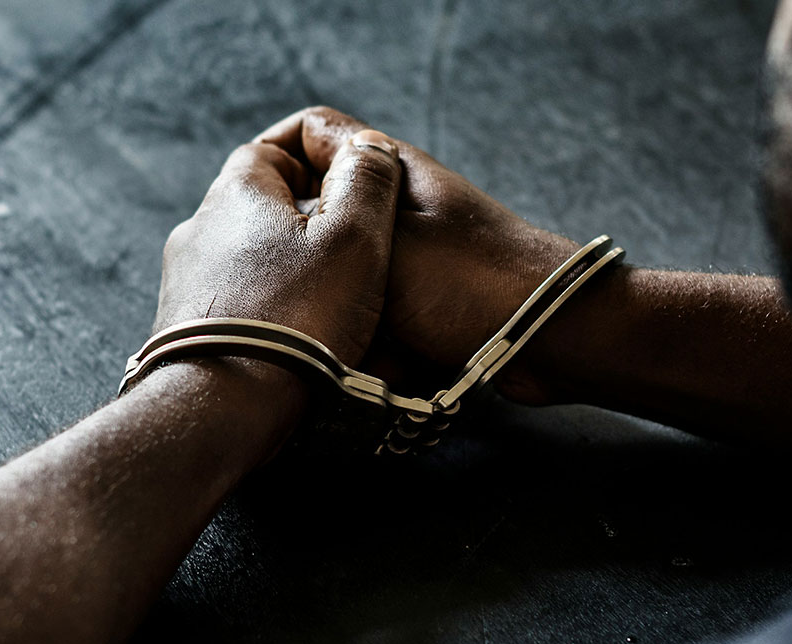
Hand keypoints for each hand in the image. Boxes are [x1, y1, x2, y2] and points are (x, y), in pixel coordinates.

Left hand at [152, 130, 402, 378]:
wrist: (221, 407)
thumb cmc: (295, 318)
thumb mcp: (355, 237)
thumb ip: (368, 181)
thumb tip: (368, 144)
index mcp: (236, 193)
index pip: (271, 147)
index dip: (315, 154)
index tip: (352, 181)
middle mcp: (199, 230)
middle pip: (260, 204)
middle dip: (307, 217)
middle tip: (355, 244)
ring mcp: (185, 282)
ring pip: (248, 256)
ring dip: (289, 266)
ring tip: (334, 295)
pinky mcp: (183, 330)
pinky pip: (235, 301)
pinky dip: (268, 305)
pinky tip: (297, 332)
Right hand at [256, 106, 579, 400]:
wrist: (548, 338)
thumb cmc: (465, 282)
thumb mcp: (380, 242)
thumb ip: (326, 222)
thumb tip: (279, 220)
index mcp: (387, 168)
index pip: (312, 133)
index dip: (272, 159)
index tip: (243, 208)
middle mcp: (397, 204)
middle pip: (323, 215)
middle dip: (306, 256)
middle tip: (283, 288)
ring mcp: (412, 254)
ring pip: (344, 275)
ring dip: (340, 308)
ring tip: (335, 332)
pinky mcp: (424, 300)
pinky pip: (374, 315)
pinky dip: (371, 337)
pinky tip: (374, 361)